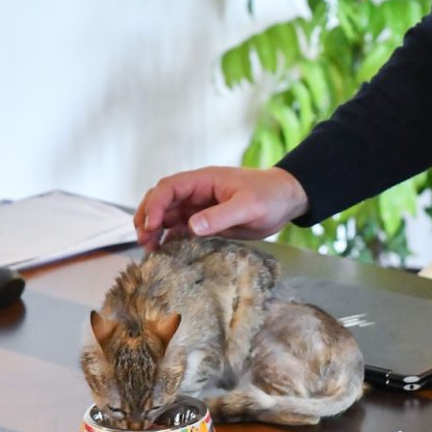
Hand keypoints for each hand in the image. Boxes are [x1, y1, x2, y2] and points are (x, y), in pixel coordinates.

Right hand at [134, 166, 308, 247]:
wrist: (286, 200)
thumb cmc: (269, 197)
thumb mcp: (248, 206)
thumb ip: (221, 216)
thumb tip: (191, 227)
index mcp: (203, 181)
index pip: (169, 188)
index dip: (155, 205)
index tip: (151, 226)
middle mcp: (196, 192)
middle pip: (161, 200)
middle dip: (147, 217)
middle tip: (144, 241)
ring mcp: (200, 206)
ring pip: (167, 215)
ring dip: (155, 229)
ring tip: (150, 249)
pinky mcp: (206, 221)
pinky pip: (181, 227)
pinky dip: (169, 237)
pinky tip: (166, 250)